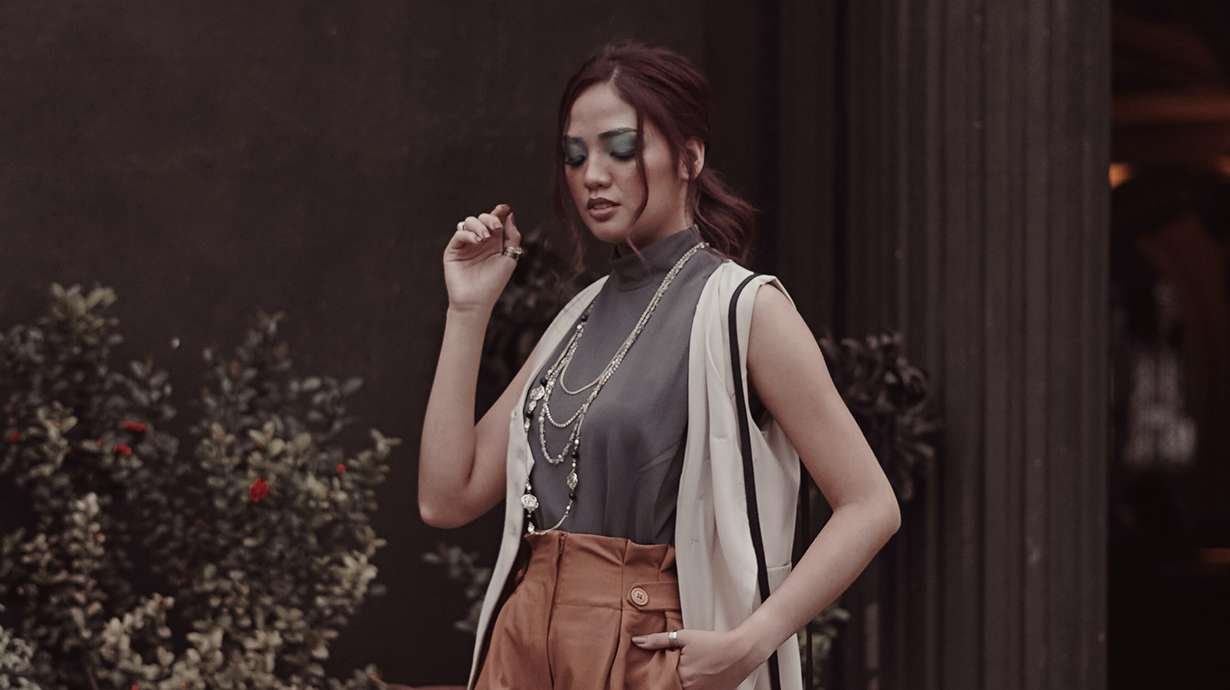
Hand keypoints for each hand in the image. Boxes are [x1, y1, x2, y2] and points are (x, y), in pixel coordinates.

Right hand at [443, 202, 522, 313]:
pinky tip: (477, 241)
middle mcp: (479, 242)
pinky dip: (469, 234)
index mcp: (493, 243)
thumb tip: (510, 216)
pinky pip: (459, 234)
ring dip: (479, 225)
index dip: (499, 212)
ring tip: (485, 238)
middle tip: (496, 228)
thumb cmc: (494, 283)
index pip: (495, 221)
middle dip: (490, 218)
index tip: (504, 208)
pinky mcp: (453, 250)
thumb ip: (512, 237)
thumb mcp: (509, 258)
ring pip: (469, 222)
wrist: (477, 301)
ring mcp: (466, 245)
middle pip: (482, 218)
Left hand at [632, 627, 766, 689]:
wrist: (741, 651)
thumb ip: (659, 640)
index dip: (657, 675)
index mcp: (681, 676)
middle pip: (672, 687)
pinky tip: (698, 675)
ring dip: (681, 682)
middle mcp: (690, 689)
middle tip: (673, 668)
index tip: (654, 671)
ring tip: (688, 670)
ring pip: (683, 689)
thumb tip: (637, 642)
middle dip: (668, 679)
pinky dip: (693, 685)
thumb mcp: (685, 637)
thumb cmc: (714, 642)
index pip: (660, 681)